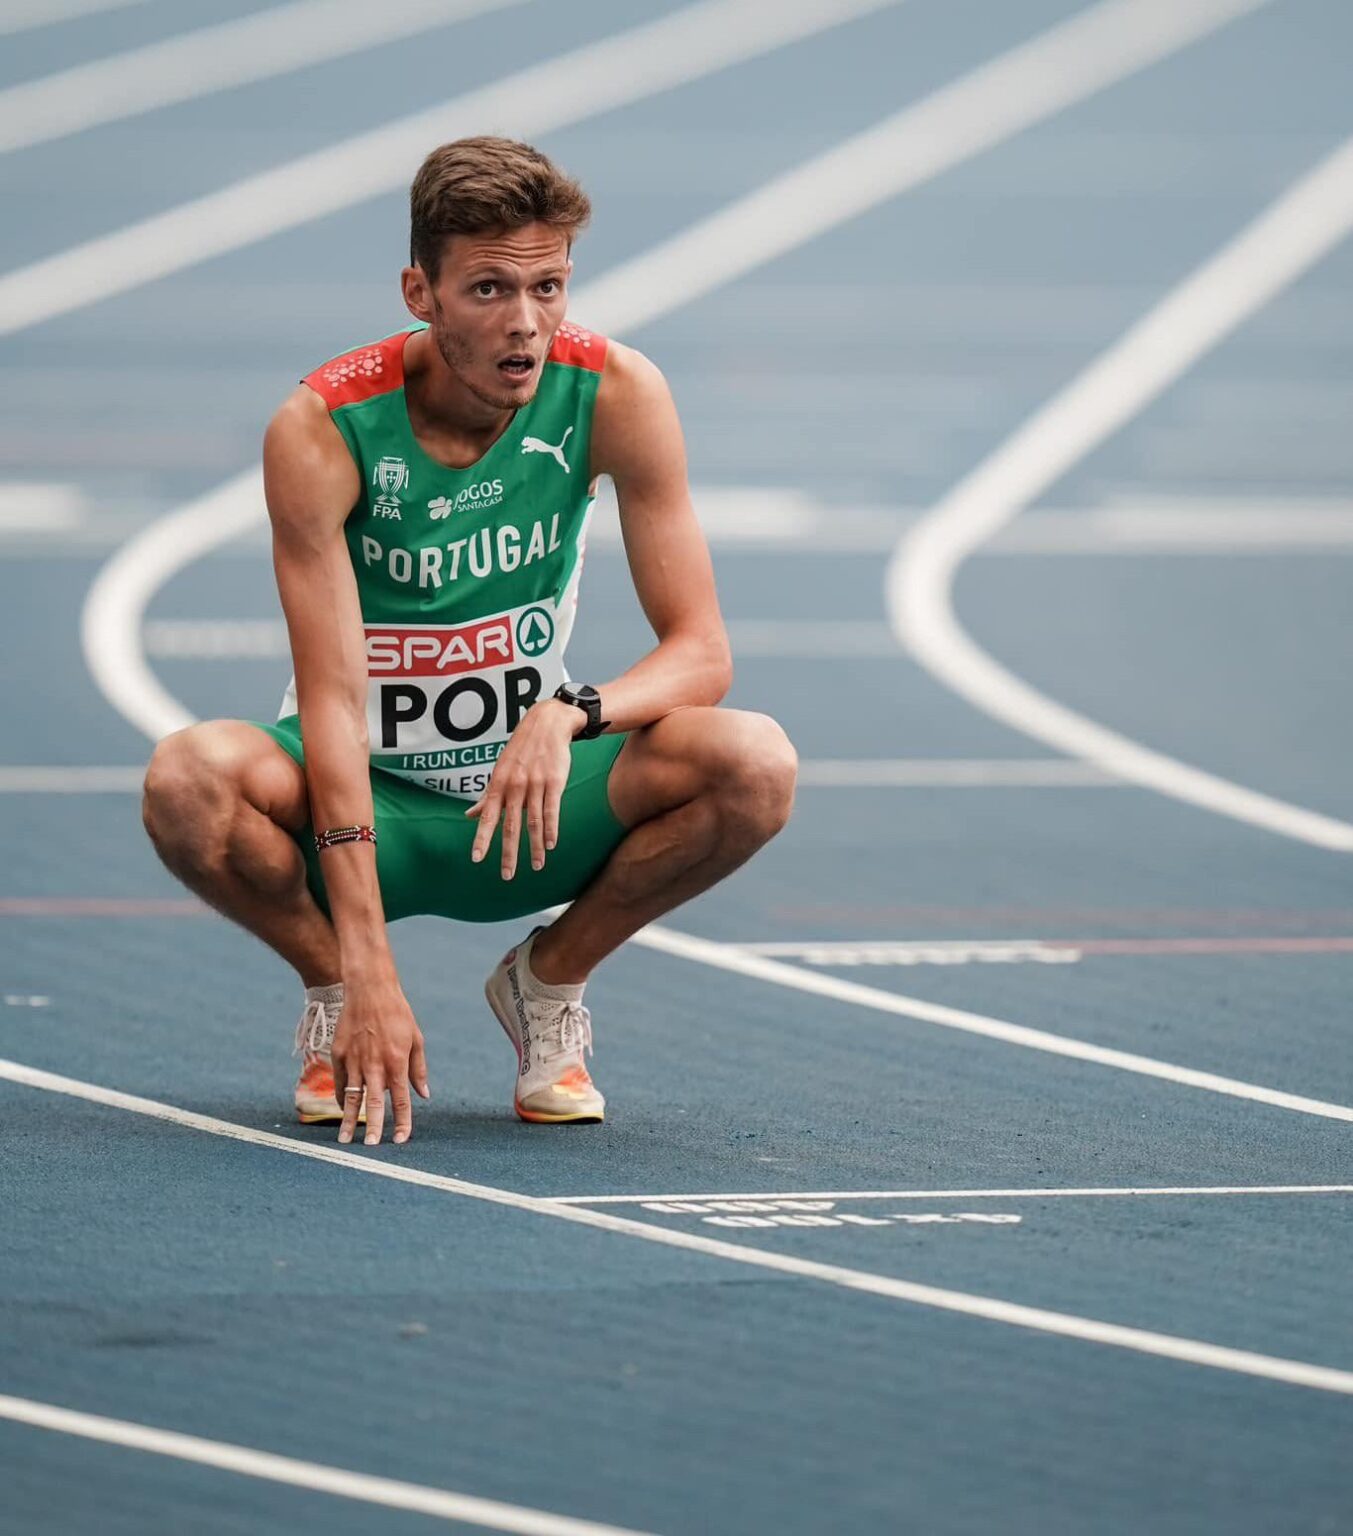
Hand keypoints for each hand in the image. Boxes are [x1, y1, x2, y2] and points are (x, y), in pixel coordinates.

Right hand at [331, 978, 429, 1144]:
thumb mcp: (416, 1039)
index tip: (401, 1140)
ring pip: (351, 1097)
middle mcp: (374, 1064)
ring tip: (345, 1141)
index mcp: (396, 1062)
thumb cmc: (398, 1013)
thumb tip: (423, 1095)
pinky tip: (342, 1110)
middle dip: (373, 1128)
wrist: (369, 989)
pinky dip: (341, 1097)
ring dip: (349, 1120)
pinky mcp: (338, 1053)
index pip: (402, 1100)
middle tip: (370, 1149)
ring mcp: (354, 1059)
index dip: (402, 1122)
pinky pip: (340, 1081)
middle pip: (374, 1103)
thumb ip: (418, 1069)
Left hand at [466, 699, 576, 878]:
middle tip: (507, 876)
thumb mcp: (500, 770)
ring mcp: (535, 784)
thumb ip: (487, 796)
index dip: (482, 838)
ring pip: (534, 822)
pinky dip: (551, 829)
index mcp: (499, 785)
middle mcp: (515, 786)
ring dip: (534, 847)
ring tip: (536, 867)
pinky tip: (551, 845)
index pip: (488, 817)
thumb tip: (469, 815)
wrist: (547, 724)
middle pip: (510, 826)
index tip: (476, 858)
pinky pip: (552, 809)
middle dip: (508, 853)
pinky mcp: (554, 781)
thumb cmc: (521, 750)